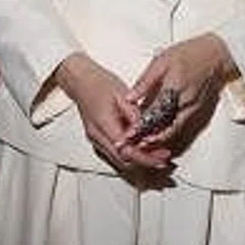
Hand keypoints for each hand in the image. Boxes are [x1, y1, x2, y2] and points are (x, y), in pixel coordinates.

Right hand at [52, 53, 174, 177]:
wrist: (81, 81)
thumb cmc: (99, 83)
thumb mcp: (121, 93)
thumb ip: (134, 113)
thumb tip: (146, 129)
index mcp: (103, 124)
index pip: (126, 150)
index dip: (145, 158)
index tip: (160, 160)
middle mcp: (97, 137)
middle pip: (124, 161)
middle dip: (145, 163)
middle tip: (164, 160)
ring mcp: (96, 140)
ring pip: (120, 161)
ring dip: (139, 162)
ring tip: (158, 157)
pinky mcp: (98, 140)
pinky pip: (115, 155)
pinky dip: (130, 156)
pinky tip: (143, 151)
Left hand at [123, 34, 239, 152]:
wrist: (214, 54)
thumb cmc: (188, 53)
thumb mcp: (161, 61)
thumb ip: (145, 82)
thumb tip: (129, 97)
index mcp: (175, 88)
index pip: (155, 113)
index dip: (141, 126)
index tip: (129, 134)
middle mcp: (186, 101)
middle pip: (165, 126)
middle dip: (149, 138)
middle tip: (134, 145)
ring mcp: (193, 108)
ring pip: (173, 129)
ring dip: (158, 138)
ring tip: (143, 144)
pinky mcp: (196, 109)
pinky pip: (180, 124)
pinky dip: (168, 131)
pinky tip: (158, 134)